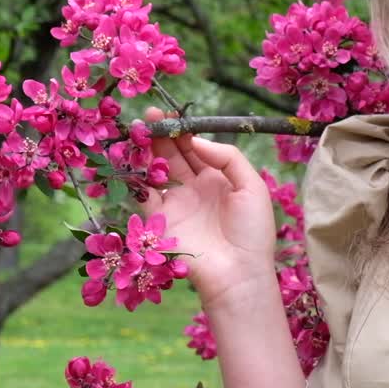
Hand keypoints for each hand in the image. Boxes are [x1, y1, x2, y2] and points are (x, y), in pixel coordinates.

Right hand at [141, 107, 276, 309]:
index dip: (184, 131)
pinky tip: (136, 155)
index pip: (196, 148)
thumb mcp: (252, 186)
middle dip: (162, 134)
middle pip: (174, 155)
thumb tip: (195, 140)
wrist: (238, 273)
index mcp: (218, 179)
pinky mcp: (160, 221)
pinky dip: (138, 175)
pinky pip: (144, 194)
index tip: (174, 115)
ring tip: (141, 129)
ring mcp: (177, 204)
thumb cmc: (252, 231)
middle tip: (151, 114)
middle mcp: (195, 189)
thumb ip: (227, 157)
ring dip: (147, 149)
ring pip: (157, 170)